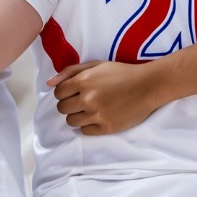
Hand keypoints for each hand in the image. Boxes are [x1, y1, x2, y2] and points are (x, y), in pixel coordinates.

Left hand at [48, 60, 163, 134]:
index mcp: (83, 81)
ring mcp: (97, 115)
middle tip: (81, 101)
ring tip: (89, 110)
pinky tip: (97, 117)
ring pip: (71, 121)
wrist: (148, 86)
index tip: (73, 92)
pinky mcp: (106, 127)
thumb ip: (70, 72)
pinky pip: (85, 131)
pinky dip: (88, 126)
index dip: (64, 92)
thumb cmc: (121, 72)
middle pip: (62, 108)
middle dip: (68, 104)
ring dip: (77, 116)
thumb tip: (48, 83)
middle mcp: (88, 99)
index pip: (58, 93)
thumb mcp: (96, 65)